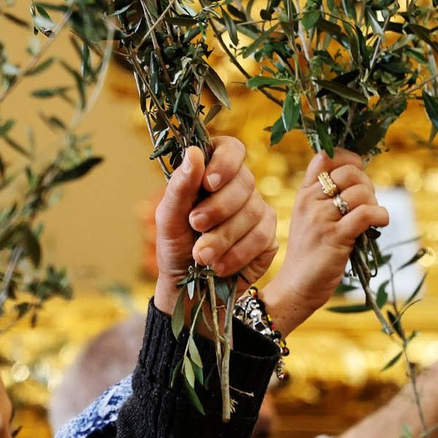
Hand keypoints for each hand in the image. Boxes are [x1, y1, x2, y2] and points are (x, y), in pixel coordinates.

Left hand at [153, 137, 277, 317]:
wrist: (188, 288)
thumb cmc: (176, 246)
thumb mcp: (168, 217)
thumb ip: (180, 186)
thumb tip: (193, 152)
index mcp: (212, 172)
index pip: (231, 149)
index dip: (224, 163)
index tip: (208, 183)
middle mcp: (239, 187)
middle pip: (245, 181)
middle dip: (218, 207)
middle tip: (195, 225)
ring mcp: (257, 211)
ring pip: (253, 211)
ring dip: (223, 236)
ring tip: (201, 255)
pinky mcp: (268, 237)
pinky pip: (262, 237)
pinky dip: (237, 254)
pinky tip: (219, 265)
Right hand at [262, 150, 391, 335]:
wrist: (297, 286)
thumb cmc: (310, 253)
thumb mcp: (308, 217)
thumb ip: (322, 194)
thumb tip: (351, 172)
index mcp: (303, 193)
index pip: (326, 157)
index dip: (350, 160)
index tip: (358, 175)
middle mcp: (310, 201)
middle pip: (349, 172)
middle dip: (367, 184)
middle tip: (367, 203)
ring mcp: (321, 218)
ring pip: (361, 192)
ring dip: (375, 203)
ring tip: (371, 218)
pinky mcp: (335, 237)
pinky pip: (367, 214)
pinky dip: (381, 216)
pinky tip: (380, 223)